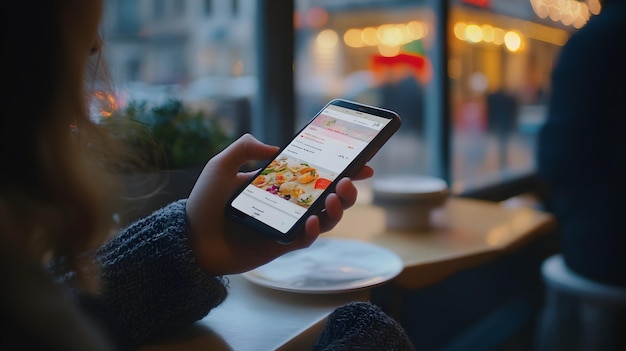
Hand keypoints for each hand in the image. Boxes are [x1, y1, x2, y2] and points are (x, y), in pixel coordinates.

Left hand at [186, 133, 372, 274]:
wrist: (190, 240)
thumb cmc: (203, 204)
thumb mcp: (220, 166)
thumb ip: (243, 148)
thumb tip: (274, 147)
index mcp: (279, 182)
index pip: (315, 174)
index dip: (341, 169)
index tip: (361, 163)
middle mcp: (288, 203)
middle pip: (328, 196)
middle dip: (347, 189)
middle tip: (349, 182)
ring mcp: (287, 224)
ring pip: (325, 218)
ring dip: (337, 209)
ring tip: (334, 198)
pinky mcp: (282, 245)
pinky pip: (307, 239)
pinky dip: (316, 230)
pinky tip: (313, 220)